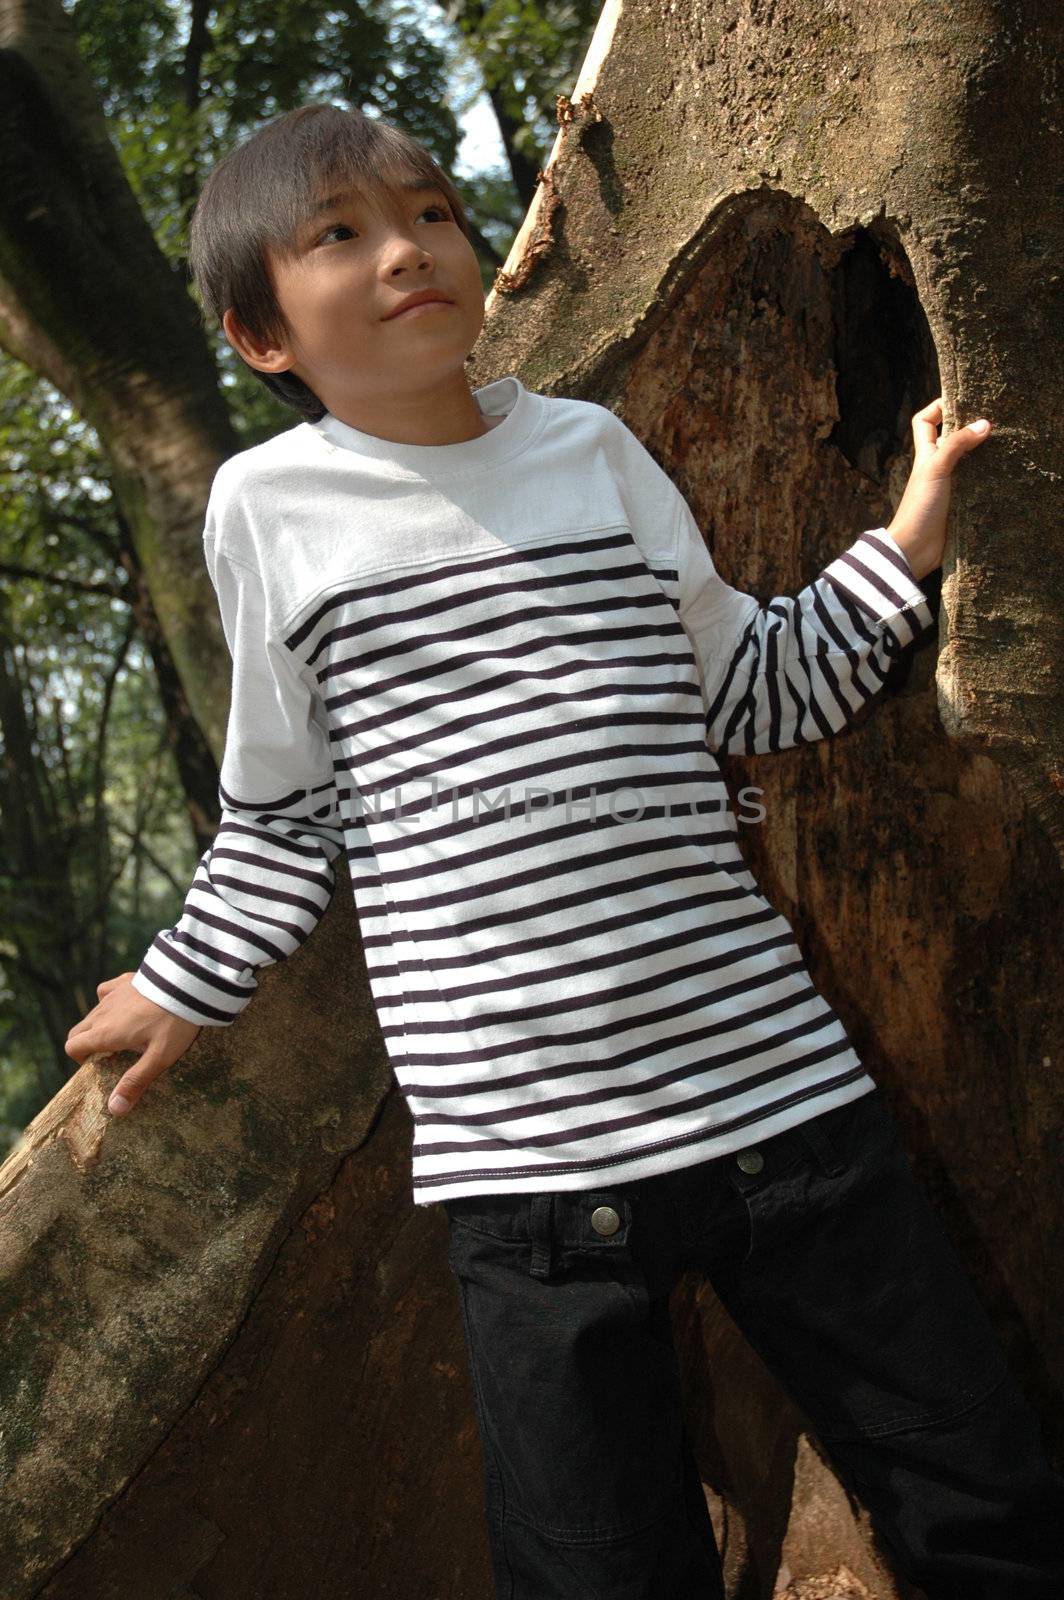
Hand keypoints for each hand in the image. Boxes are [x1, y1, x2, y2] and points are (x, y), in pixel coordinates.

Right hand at [65, 972, 201, 1115]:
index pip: (72, 1046)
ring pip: (93, 1013)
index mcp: (105, 1033)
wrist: (188, 984)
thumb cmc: (174, 1023)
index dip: (80, 1058)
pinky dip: (109, 1001)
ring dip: (100, 1025)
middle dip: (87, 1043)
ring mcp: (113, 994)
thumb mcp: (158, 1058)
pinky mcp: (125, 981)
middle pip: (78, 1030)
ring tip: (126, 1033)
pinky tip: (127, 1006)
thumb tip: (115, 1109)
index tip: (100, 1064)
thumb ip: (135, 1081)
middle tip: (112, 1052)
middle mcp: (103, 1013)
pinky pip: (106, 992)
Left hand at [885, 397, 991, 581]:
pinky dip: (989, 476)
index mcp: (926, 455)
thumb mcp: (936, 469)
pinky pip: (977, 483)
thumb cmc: (919, 507)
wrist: (915, 549)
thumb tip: (983, 424)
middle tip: (994, 421)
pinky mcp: (961, 503)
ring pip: (969, 460)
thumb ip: (957, 445)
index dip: (938, 407)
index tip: (960, 400)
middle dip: (970, 427)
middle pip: (952, 437)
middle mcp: (937, 467)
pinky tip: (1003, 473)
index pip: (926, 421)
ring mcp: (949, 485)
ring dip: (984, 453)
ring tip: (1004, 444)